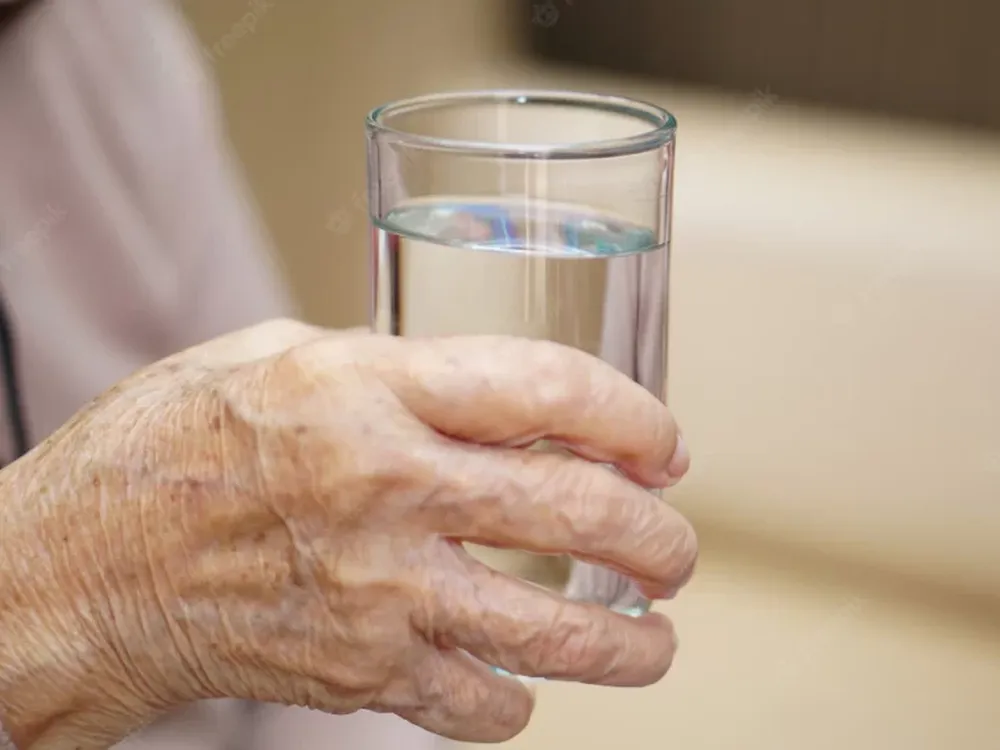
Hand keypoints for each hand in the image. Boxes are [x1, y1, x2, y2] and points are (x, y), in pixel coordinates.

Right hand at [0, 320, 694, 748]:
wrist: (78, 571)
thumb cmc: (168, 447)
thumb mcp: (276, 357)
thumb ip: (390, 368)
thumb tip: (490, 392)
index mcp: (370, 389)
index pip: (548, 392)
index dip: (633, 417)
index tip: (664, 445)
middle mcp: (387, 489)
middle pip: (578, 514)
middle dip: (659, 538)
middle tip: (676, 550)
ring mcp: (379, 591)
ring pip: (553, 630)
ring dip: (630, 642)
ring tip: (656, 640)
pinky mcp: (360, 672)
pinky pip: (478, 703)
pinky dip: (518, 700)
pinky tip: (523, 682)